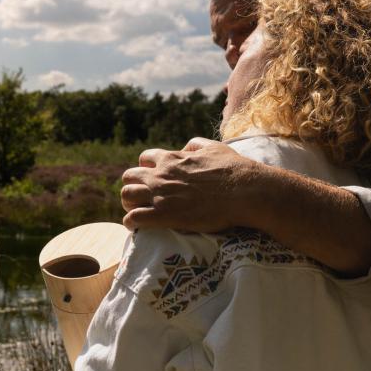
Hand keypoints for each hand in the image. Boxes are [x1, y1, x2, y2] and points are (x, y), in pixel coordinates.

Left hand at [120, 137, 257, 231]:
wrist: (243, 192)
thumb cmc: (233, 169)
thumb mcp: (214, 147)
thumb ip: (196, 144)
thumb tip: (185, 147)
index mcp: (172, 159)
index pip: (144, 160)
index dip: (146, 170)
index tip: (152, 179)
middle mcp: (161, 174)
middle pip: (129, 177)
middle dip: (133, 186)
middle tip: (142, 198)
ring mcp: (160, 194)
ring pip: (126, 195)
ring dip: (129, 203)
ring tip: (136, 211)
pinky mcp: (163, 215)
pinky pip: (133, 218)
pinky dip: (131, 222)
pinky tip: (136, 226)